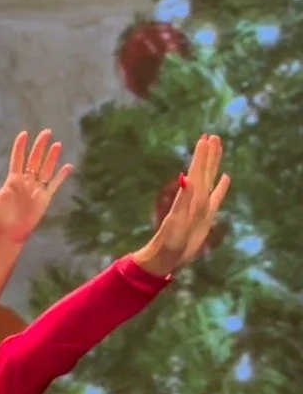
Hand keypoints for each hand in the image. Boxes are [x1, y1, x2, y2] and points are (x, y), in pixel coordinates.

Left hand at [0, 130, 72, 245]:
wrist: (8, 235)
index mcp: (12, 181)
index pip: (17, 160)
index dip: (20, 147)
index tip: (23, 134)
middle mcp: (25, 182)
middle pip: (34, 160)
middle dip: (40, 146)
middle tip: (46, 132)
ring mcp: (36, 189)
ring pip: (45, 169)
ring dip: (51, 158)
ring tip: (57, 144)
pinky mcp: (44, 198)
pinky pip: (54, 185)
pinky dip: (61, 176)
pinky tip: (68, 166)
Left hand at [134, 133, 231, 276]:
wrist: (166, 258)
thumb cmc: (169, 241)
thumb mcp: (176, 220)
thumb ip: (183, 198)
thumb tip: (185, 176)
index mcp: (190, 197)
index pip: (197, 171)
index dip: (202, 155)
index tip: (206, 138)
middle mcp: (196, 199)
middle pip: (204, 171)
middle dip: (209, 154)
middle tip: (213, 136)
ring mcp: (201, 206)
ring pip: (210, 180)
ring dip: (214, 164)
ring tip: (218, 149)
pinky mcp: (206, 216)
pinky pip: (217, 197)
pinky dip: (222, 187)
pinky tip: (226, 177)